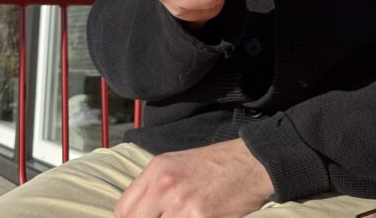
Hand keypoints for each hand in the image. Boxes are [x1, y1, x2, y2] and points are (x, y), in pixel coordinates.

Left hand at [114, 139, 273, 217]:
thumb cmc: (216, 165)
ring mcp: (181, 203)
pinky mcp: (200, 217)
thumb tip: (138, 213)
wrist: (252, 163)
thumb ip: (154, 187)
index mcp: (156, 170)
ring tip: (185, 217)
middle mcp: (164, 185)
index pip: (123, 210)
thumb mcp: (178, 164)